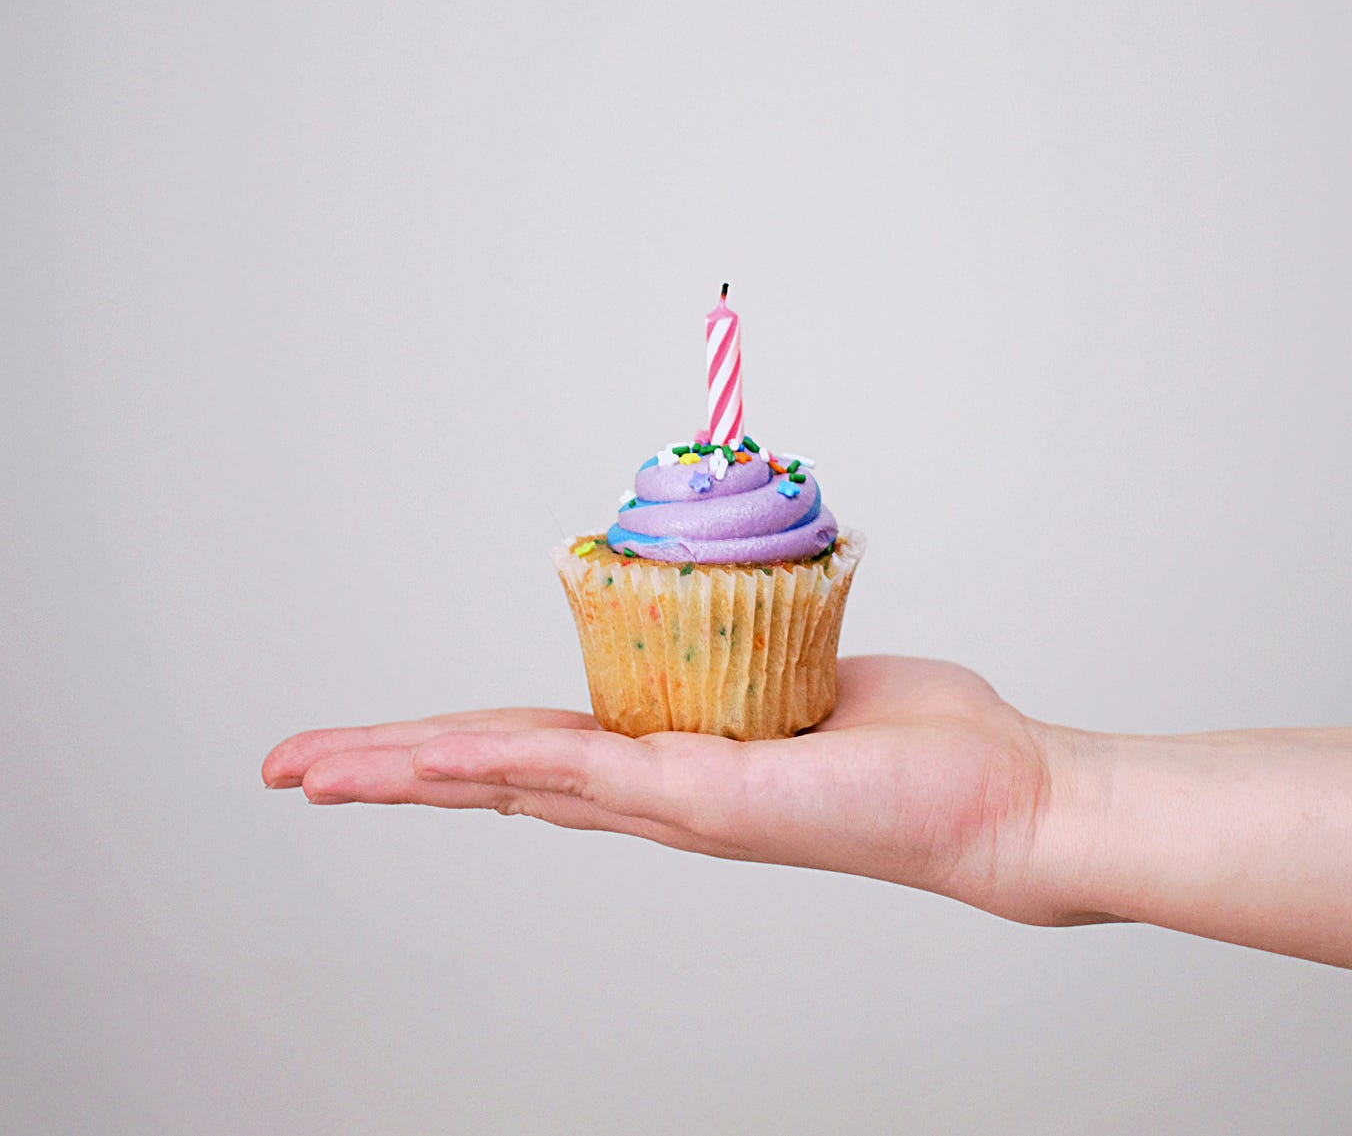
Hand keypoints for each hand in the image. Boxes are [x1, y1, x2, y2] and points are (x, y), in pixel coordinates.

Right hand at [262, 655, 1075, 923]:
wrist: (1001, 801)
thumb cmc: (925, 743)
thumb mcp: (811, 671)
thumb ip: (754, 651)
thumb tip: (732, 606)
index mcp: (674, 760)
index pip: (534, 748)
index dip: (445, 746)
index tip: (374, 743)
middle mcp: (659, 794)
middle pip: (496, 773)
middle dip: (387, 771)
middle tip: (290, 768)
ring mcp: (676, 805)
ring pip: (514, 777)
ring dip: (408, 771)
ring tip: (317, 770)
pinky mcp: (711, 802)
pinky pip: (587, 771)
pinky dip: (499, 762)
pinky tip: (429, 761)